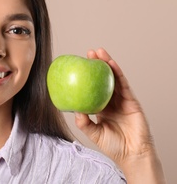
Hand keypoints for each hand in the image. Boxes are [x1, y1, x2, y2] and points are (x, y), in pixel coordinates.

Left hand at [74, 48, 164, 182]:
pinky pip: (123, 84)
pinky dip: (117, 72)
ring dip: (107, 63)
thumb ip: (83, 122)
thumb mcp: (93, 132)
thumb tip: (74, 108)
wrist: (132, 154)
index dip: (87, 77)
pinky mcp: (132, 100)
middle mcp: (111, 101)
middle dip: (96, 65)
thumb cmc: (113, 146)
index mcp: (100, 108)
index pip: (93, 88)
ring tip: (99, 52)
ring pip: (114, 78)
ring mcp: (122, 100)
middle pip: (103, 80)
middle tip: (88, 53)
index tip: (78, 66)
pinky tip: (111, 63)